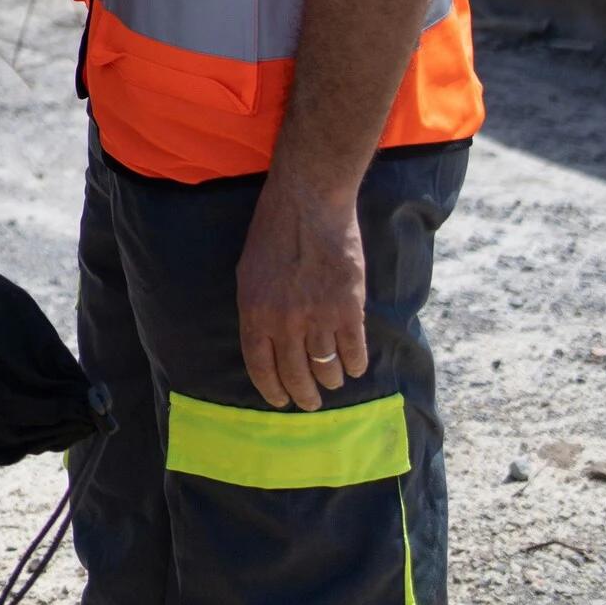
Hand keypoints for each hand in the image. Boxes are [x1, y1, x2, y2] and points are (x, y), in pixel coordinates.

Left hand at [236, 167, 369, 409]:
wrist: (309, 202)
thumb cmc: (275, 231)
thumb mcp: (249, 272)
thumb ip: (258, 309)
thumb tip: (266, 344)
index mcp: (255, 312)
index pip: (260, 368)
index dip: (272, 390)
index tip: (281, 402)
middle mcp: (284, 322)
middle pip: (295, 376)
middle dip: (304, 395)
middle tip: (310, 402)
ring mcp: (318, 317)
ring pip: (326, 368)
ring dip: (331, 379)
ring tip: (333, 380)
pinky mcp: (349, 310)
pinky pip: (354, 352)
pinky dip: (355, 364)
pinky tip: (354, 364)